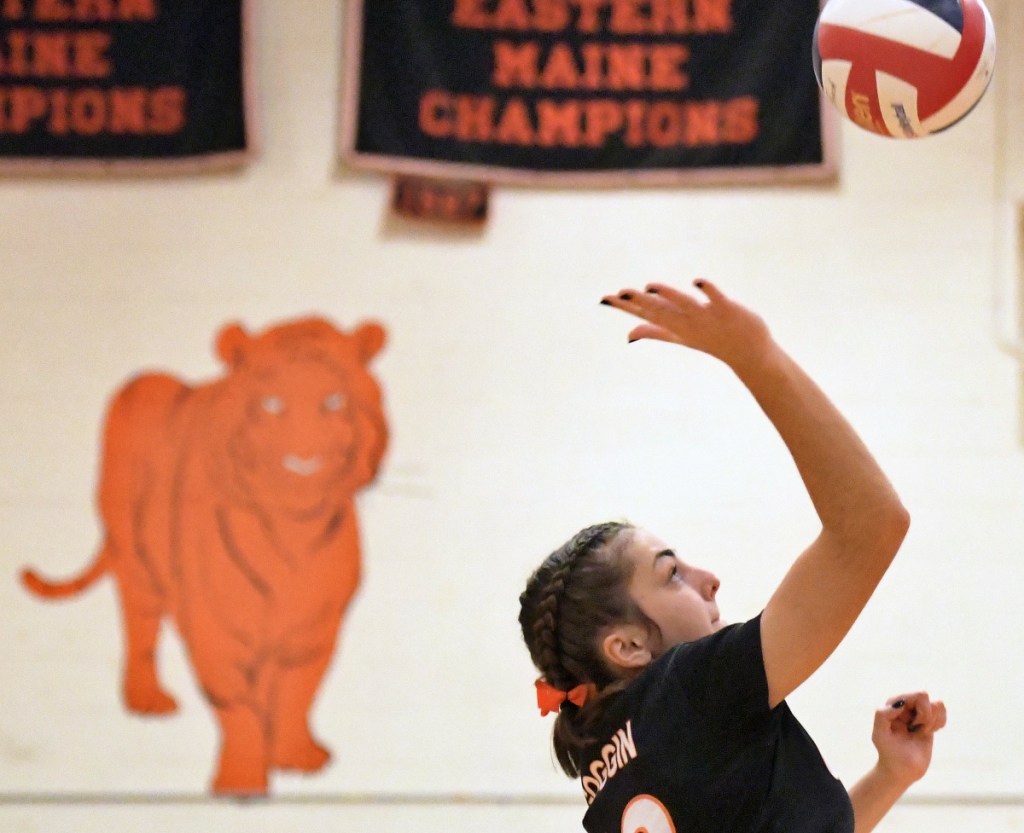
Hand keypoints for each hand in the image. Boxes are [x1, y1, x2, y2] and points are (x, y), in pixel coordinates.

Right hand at [600, 279, 772, 369]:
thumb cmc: (712, 343)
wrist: (750, 354)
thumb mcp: (680, 337)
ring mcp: (707, 318)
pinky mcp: (727, 311)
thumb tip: (629, 334)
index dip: (626, 307)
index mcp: (674, 326)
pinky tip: (697, 281)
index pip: (646, 315)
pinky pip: (716, 299)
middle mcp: (687, 323)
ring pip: (684, 305)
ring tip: (649, 286)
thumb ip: (654, 332)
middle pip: (660, 310)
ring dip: (668, 295)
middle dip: (640, 301)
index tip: (605, 299)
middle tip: (620, 293)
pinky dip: (708, 291)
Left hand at [872, 692, 946, 786]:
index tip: (910, 727)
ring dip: (932, 721)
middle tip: (916, 729)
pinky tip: (928, 732)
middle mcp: (905, 703)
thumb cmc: (888, 751)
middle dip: (925, 716)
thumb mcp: (879, 735)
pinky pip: (942, 712)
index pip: (916, 695)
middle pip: (926, 696)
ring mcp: (918, 711)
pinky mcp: (929, 720)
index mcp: (893, 703)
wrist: (902, 769)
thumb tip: (899, 704)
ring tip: (921, 731)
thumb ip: (882, 715)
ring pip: (938, 704)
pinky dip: (939, 723)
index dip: (919, 712)